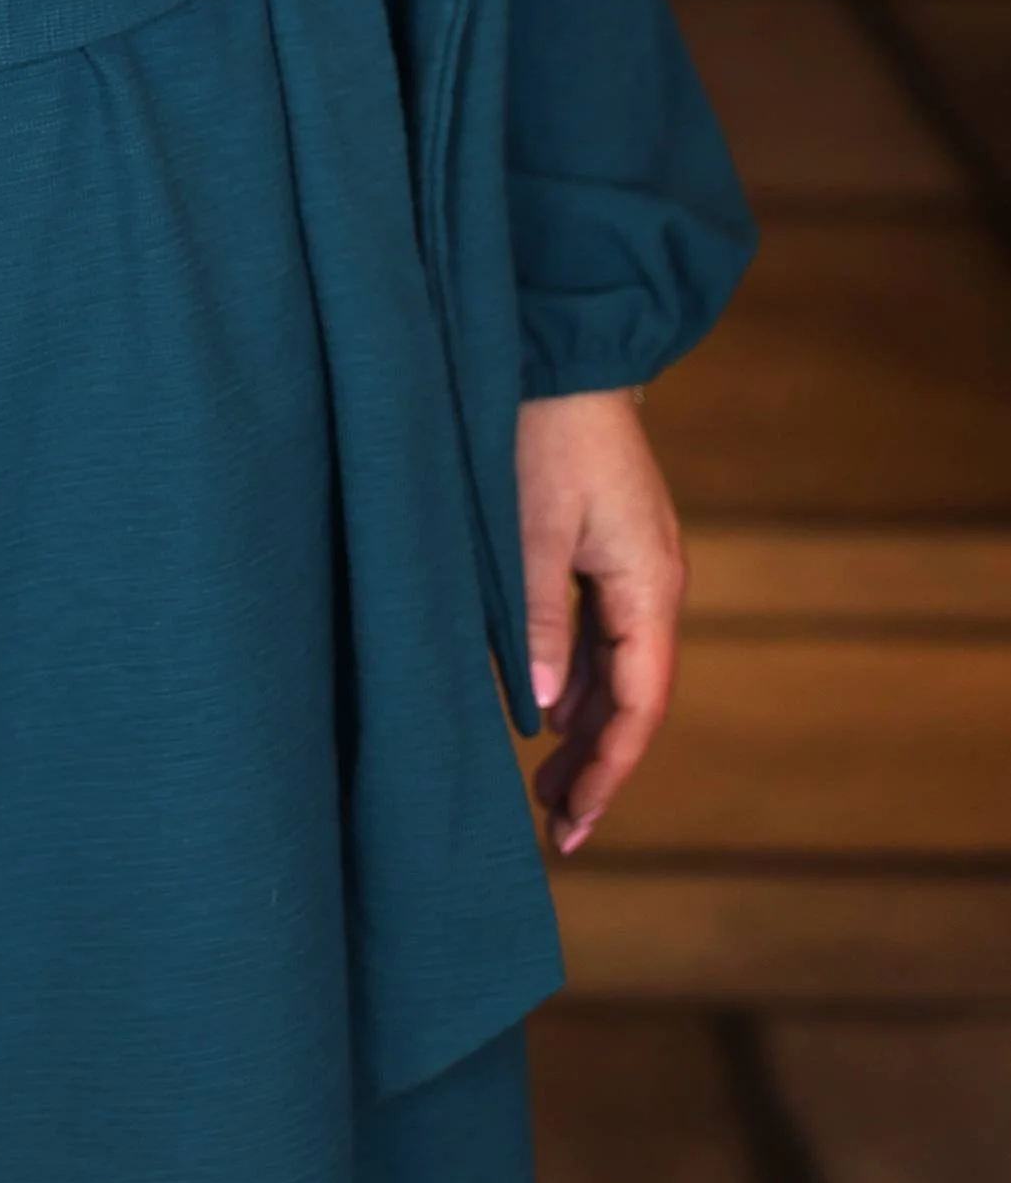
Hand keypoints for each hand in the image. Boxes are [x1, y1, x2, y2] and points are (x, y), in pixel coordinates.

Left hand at [518, 385, 685, 854]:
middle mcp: (653, 585)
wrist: (562, 354)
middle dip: (598, 766)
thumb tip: (537, 714)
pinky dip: (575, 681)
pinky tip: (545, 712)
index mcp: (647, 587)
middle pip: (633, 699)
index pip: (639, 706)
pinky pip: (600, 636)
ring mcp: (634, 568)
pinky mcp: (609, 550)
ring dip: (584, 728)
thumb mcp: (529, 528)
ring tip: (545, 786)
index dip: (610, 771)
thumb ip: (534, 620)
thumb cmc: (542, 432)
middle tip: (556, 828)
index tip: (574, 825)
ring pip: (615, 672)